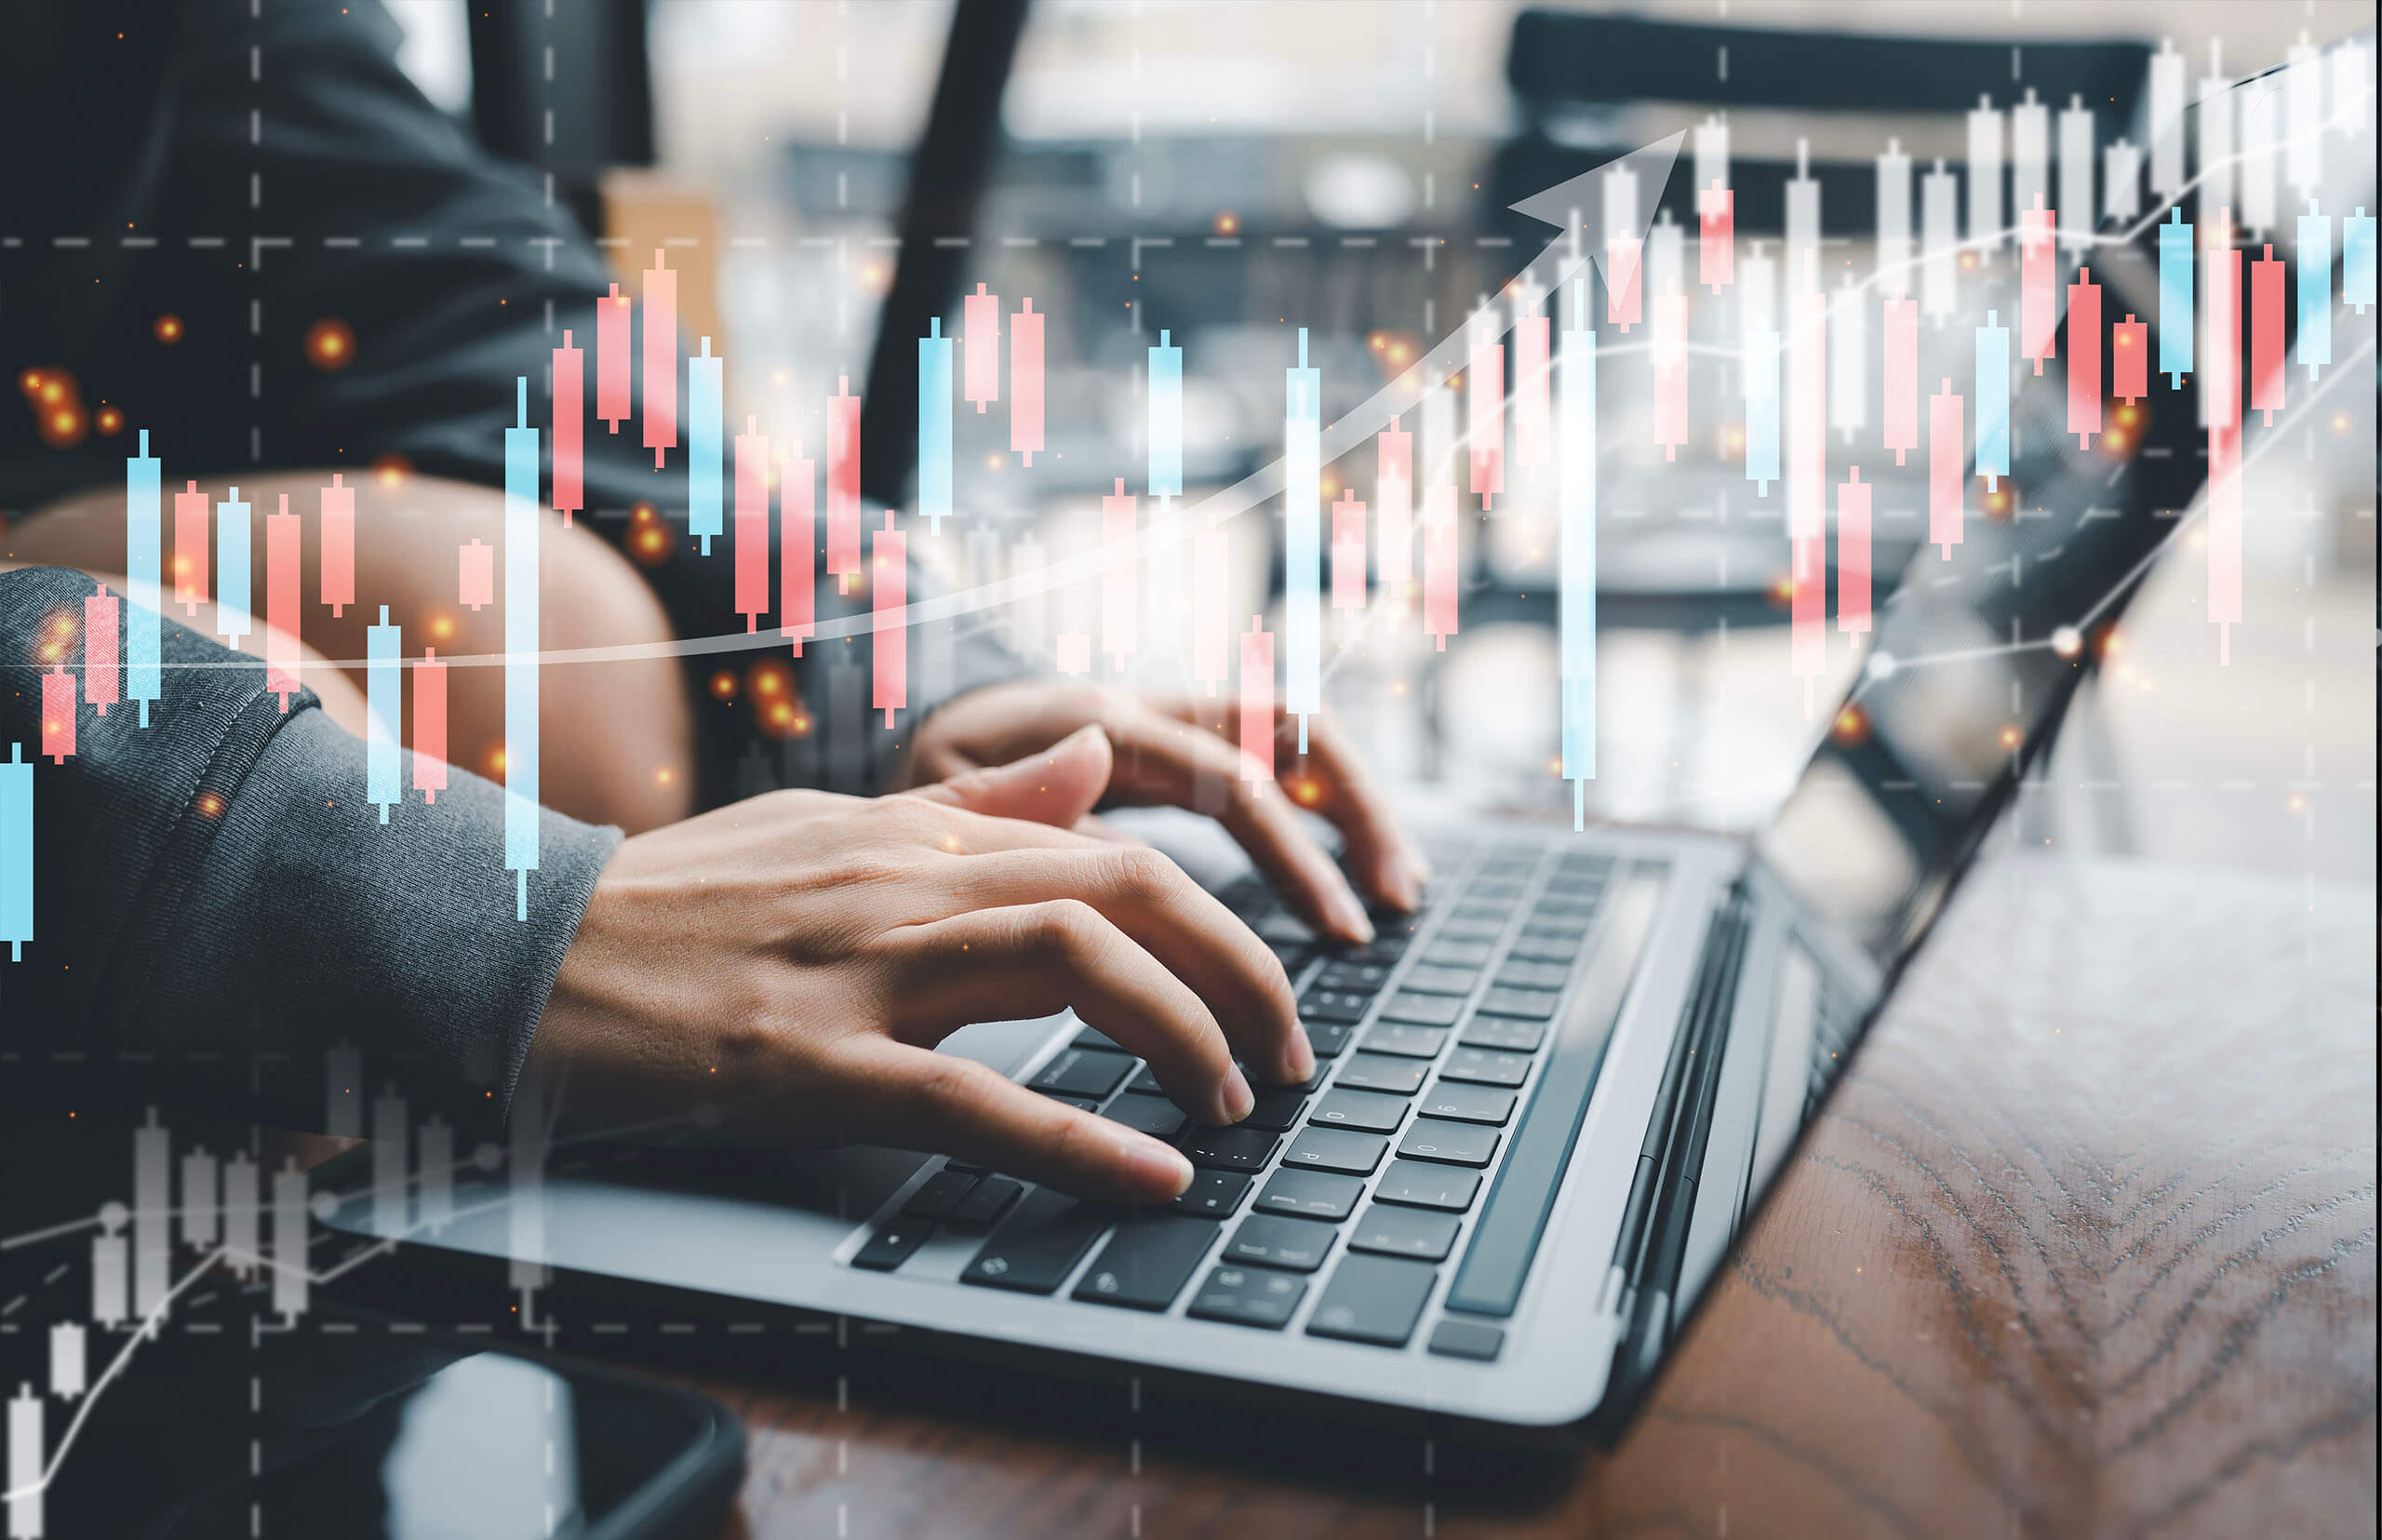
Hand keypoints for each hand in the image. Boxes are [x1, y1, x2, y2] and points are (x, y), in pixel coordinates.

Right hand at [529, 726, 1311, 1203]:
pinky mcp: (806, 1065)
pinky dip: (1075, 1140)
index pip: (1117, 845)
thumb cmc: (681, 899)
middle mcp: (906, 883)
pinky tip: (1150, 1177)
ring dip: (1185, 1035)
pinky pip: (967, 1098)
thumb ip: (974, 801)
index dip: (1220, 919)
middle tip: (1290, 1059)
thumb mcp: (834, 822)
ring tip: (1237, 1107)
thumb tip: (1097, 756)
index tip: (1267, 990)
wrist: (518, 946)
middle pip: (1127, 891)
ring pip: (1072, 964)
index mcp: (920, 834)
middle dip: (1239, 972)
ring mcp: (857, 970)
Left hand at [896, 679, 1428, 945]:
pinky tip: (1361, 870)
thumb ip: (1023, 809)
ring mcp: (1175, 719)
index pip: (1228, 780)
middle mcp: (1153, 707)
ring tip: (1401, 891)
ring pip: (1296, 735)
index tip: (1336, 929)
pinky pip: (1278, 756)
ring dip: (1359, 808)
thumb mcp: (943, 801)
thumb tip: (1105, 799)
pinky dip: (1330, 807)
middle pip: (1288, 734)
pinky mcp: (1185, 742)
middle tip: (1391, 907)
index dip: (1293, 855)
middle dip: (1353, 817)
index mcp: (1101, 724)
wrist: (922, 734)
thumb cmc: (931, 784)